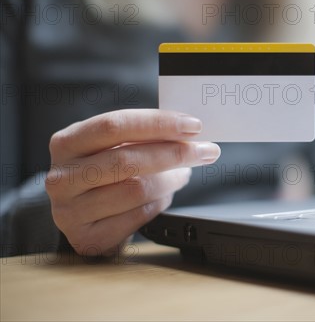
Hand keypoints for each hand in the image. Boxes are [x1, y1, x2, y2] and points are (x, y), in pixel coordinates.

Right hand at [45, 109, 220, 254]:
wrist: (82, 213)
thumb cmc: (104, 171)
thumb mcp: (112, 146)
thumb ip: (142, 135)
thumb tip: (189, 131)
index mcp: (67, 143)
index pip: (115, 125)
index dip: (158, 124)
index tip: (193, 126)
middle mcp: (62, 177)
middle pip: (127, 160)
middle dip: (175, 154)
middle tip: (204, 151)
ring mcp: (69, 212)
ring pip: (136, 190)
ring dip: (170, 181)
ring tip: (182, 174)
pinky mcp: (86, 239)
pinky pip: (137, 217)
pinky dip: (159, 204)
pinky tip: (163, 196)